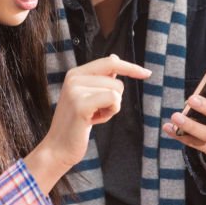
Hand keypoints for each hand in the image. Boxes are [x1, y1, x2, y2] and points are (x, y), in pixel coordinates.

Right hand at [26, 55, 149, 191]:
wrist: (58, 148)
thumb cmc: (76, 124)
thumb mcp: (88, 96)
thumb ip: (101, 78)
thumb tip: (115, 57)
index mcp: (75, 73)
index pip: (110, 62)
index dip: (130, 67)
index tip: (147, 74)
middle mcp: (74, 78)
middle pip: (117, 82)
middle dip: (114, 100)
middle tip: (95, 113)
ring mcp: (75, 90)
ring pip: (116, 92)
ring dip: (111, 109)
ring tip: (92, 117)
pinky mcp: (81, 105)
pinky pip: (113, 100)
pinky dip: (111, 112)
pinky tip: (95, 121)